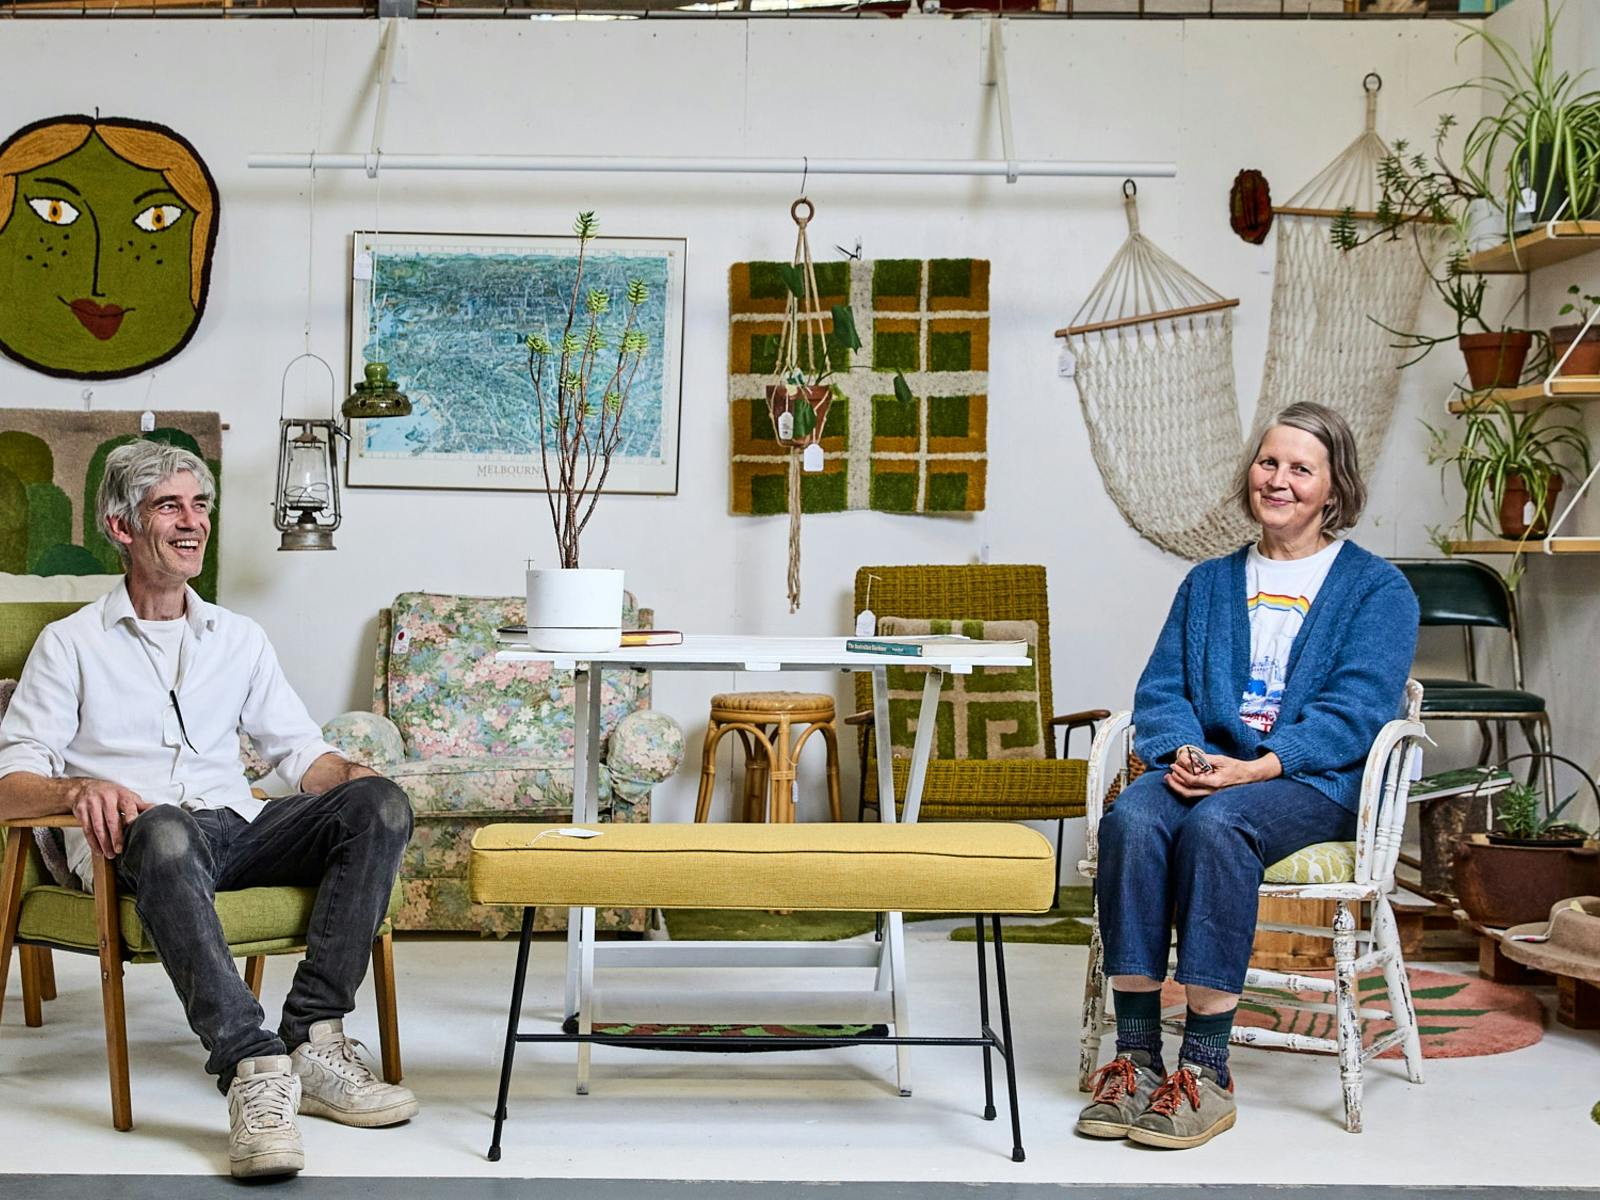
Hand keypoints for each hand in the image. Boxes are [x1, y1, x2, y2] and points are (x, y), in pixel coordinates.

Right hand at [68, 779, 151, 858]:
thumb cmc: (112, 794)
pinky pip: (87, 829)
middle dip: (115, 837)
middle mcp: (107, 798)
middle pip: (111, 820)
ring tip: (109, 854)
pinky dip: (92, 842)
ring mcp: (92, 804)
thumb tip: (158, 811)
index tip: (132, 826)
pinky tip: (98, 850)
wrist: (86, 787)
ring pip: (97, 827)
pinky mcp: (81, 810)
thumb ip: (140, 806)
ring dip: (103, 843)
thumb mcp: (127, 796)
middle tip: (119, 850)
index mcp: (122, 795)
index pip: (128, 805)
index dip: (131, 816)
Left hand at [1164, 751, 1280, 798]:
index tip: (1173, 765)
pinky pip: (1194, 795)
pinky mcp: (1210, 795)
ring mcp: (1211, 795)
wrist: (1249, 776)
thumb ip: (1205, 759)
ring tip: (1170, 778)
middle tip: (1167, 775)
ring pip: (1190, 796)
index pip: (1192, 780)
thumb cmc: (1236, 767)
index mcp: (1215, 782)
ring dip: (1177, 788)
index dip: (1180, 773)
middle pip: (1187, 792)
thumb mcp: (1221, 759)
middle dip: (1174, 784)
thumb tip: (1189, 758)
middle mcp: (1212, 792)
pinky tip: (1179, 781)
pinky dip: (1184, 789)